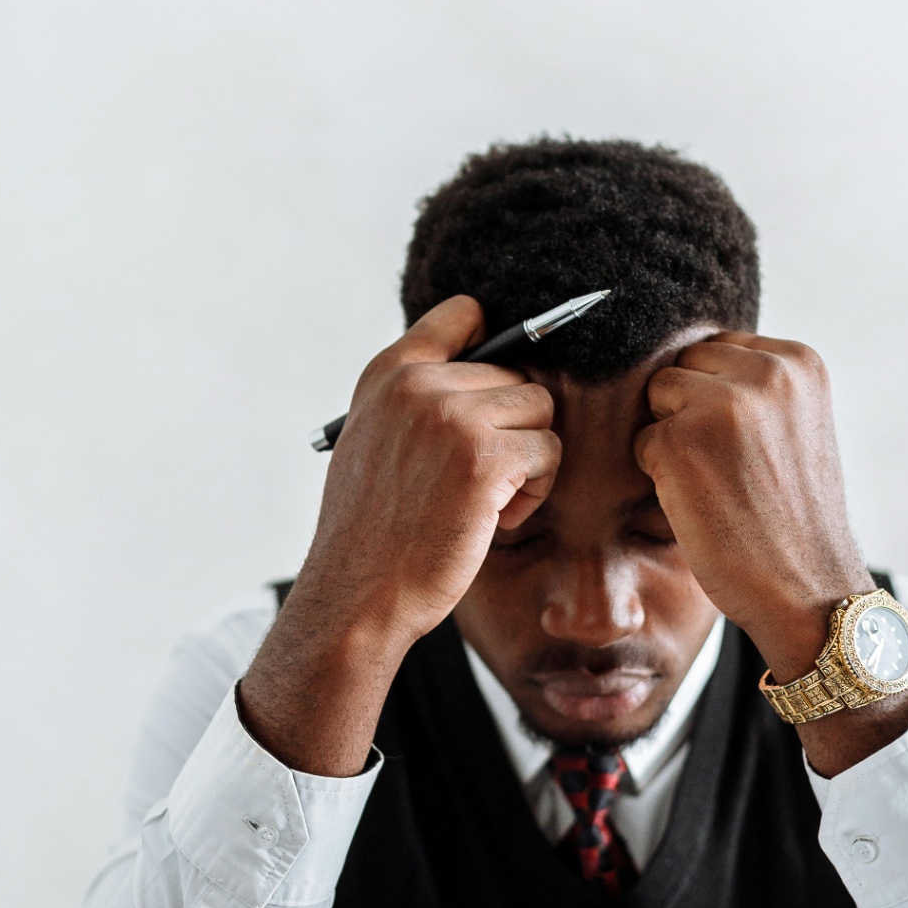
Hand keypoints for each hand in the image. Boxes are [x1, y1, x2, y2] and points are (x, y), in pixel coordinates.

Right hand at [239, 297, 559, 774]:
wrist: (358, 594)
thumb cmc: (372, 533)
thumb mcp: (372, 442)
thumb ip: (415, 401)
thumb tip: (489, 377)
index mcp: (387, 373)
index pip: (462, 312)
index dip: (497, 342)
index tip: (502, 384)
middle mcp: (419, 382)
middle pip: (517, 375)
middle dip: (514, 429)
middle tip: (482, 483)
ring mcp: (453, 415)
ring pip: (541, 410)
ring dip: (530, 460)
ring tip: (489, 502)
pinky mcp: (486, 457)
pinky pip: (549, 452)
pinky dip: (535, 492)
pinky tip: (496, 521)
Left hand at [633, 332, 871, 679]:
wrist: (809, 590)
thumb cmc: (795, 518)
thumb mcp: (797, 426)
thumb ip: (757, 388)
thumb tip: (690, 362)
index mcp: (799, 362)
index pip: (719, 348)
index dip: (714, 397)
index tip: (740, 444)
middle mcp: (765, 372)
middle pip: (683, 364)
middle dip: (688, 410)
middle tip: (724, 467)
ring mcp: (721, 404)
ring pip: (657, 396)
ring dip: (670, 437)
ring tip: (714, 482)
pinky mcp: (678, 440)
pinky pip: (641, 441)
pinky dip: (657, 474)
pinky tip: (700, 503)